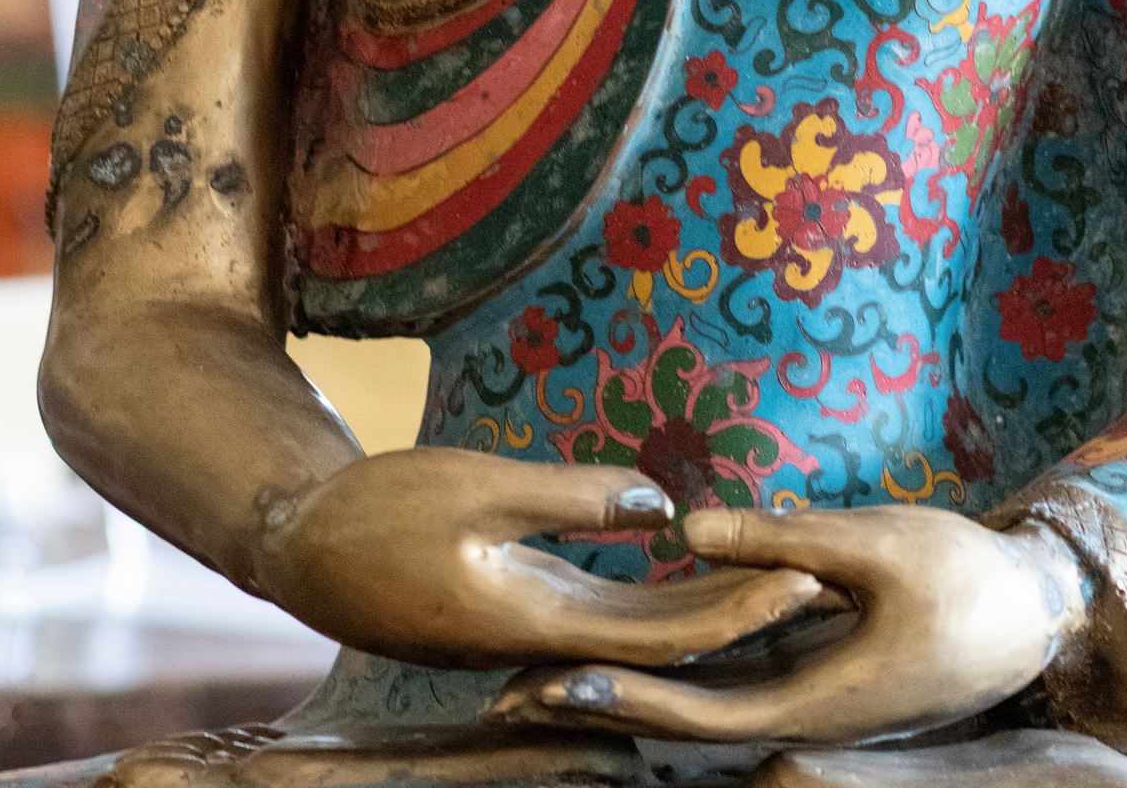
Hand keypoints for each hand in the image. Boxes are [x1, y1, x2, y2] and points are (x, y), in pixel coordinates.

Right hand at [256, 449, 822, 669]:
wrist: (303, 546)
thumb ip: (568, 496)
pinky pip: (608, 611)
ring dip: (710, 605)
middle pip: (666, 640)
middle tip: (824, 576)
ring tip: (780, 570)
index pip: (665, 633)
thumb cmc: (379, 509)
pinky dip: (661, 594)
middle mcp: (543, 641)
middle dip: (745, 610)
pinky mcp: (519, 608)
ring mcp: (531, 628)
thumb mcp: (475, 485)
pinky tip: (694, 567)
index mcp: (536, 623)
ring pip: (640, 628)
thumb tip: (663, 505)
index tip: (803, 573)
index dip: (740, 607)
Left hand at [491, 506, 1089, 745]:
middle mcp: (799, 711)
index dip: (618, 696)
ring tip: (544, 673)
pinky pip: (728, 676)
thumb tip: (682, 530)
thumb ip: (781, 538)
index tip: (548, 680)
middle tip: (508, 691)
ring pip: (698, 699)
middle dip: (598, 703)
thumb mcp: (877, 543)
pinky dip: (672, 665)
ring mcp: (806, 696)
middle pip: (679, 715)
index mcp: (812, 698)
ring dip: (626, 690)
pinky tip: (631, 643)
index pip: (692, 708)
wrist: (1034, 613)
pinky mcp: (814, 673)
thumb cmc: (967, 575)